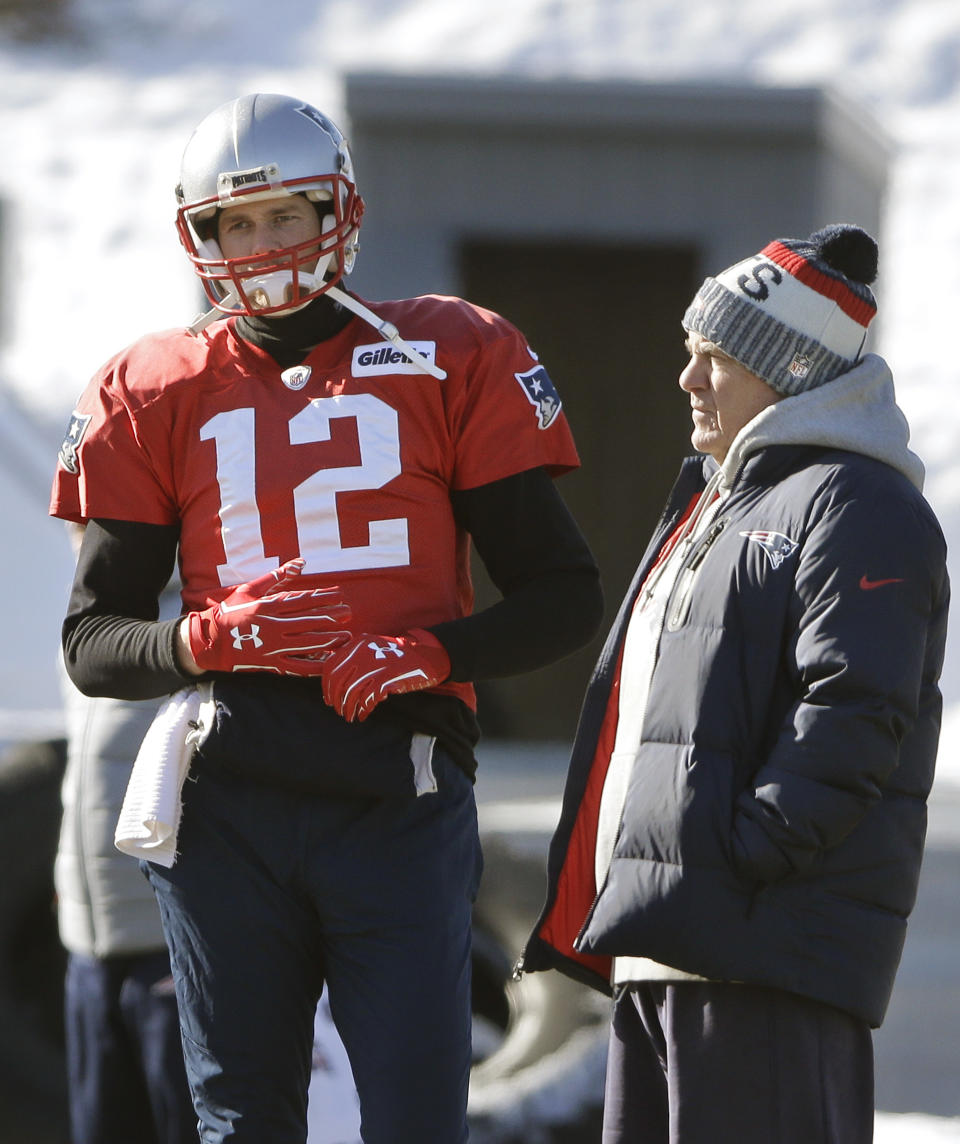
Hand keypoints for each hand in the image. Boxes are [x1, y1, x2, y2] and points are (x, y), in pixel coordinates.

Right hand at [186, 558, 351, 674]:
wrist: (209, 641)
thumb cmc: (230, 611)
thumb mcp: (250, 589)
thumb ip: (275, 577)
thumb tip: (300, 563)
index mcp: (268, 606)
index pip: (302, 601)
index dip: (323, 598)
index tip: (340, 595)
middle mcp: (273, 626)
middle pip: (309, 621)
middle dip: (331, 617)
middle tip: (348, 614)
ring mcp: (273, 647)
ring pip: (307, 643)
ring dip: (329, 640)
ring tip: (346, 636)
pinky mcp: (272, 664)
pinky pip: (298, 667)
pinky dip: (315, 665)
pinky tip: (330, 662)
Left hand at [321, 628, 450, 722]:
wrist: (429, 655)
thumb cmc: (400, 656)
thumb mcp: (374, 648)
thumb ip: (354, 659)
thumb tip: (336, 682)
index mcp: (357, 644)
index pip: (330, 667)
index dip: (326, 686)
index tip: (329, 699)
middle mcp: (363, 653)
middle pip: (338, 682)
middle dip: (336, 700)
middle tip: (340, 711)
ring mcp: (375, 665)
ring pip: (351, 693)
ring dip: (348, 708)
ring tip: (351, 717)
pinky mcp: (387, 678)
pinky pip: (367, 699)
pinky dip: (363, 709)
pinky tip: (364, 715)